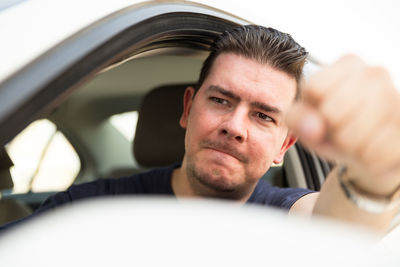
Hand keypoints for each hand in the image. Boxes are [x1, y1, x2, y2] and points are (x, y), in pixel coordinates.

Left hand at [286, 55, 399, 195]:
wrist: (369, 151)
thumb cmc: (333, 130)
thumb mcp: (307, 122)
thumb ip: (298, 119)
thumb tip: (312, 127)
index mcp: (347, 64)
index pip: (316, 87)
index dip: (313, 110)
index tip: (323, 113)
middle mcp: (375, 73)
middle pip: (333, 112)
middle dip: (330, 129)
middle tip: (341, 131)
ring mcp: (396, 96)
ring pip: (355, 134)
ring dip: (351, 147)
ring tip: (357, 141)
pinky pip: (380, 151)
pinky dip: (371, 159)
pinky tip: (373, 150)